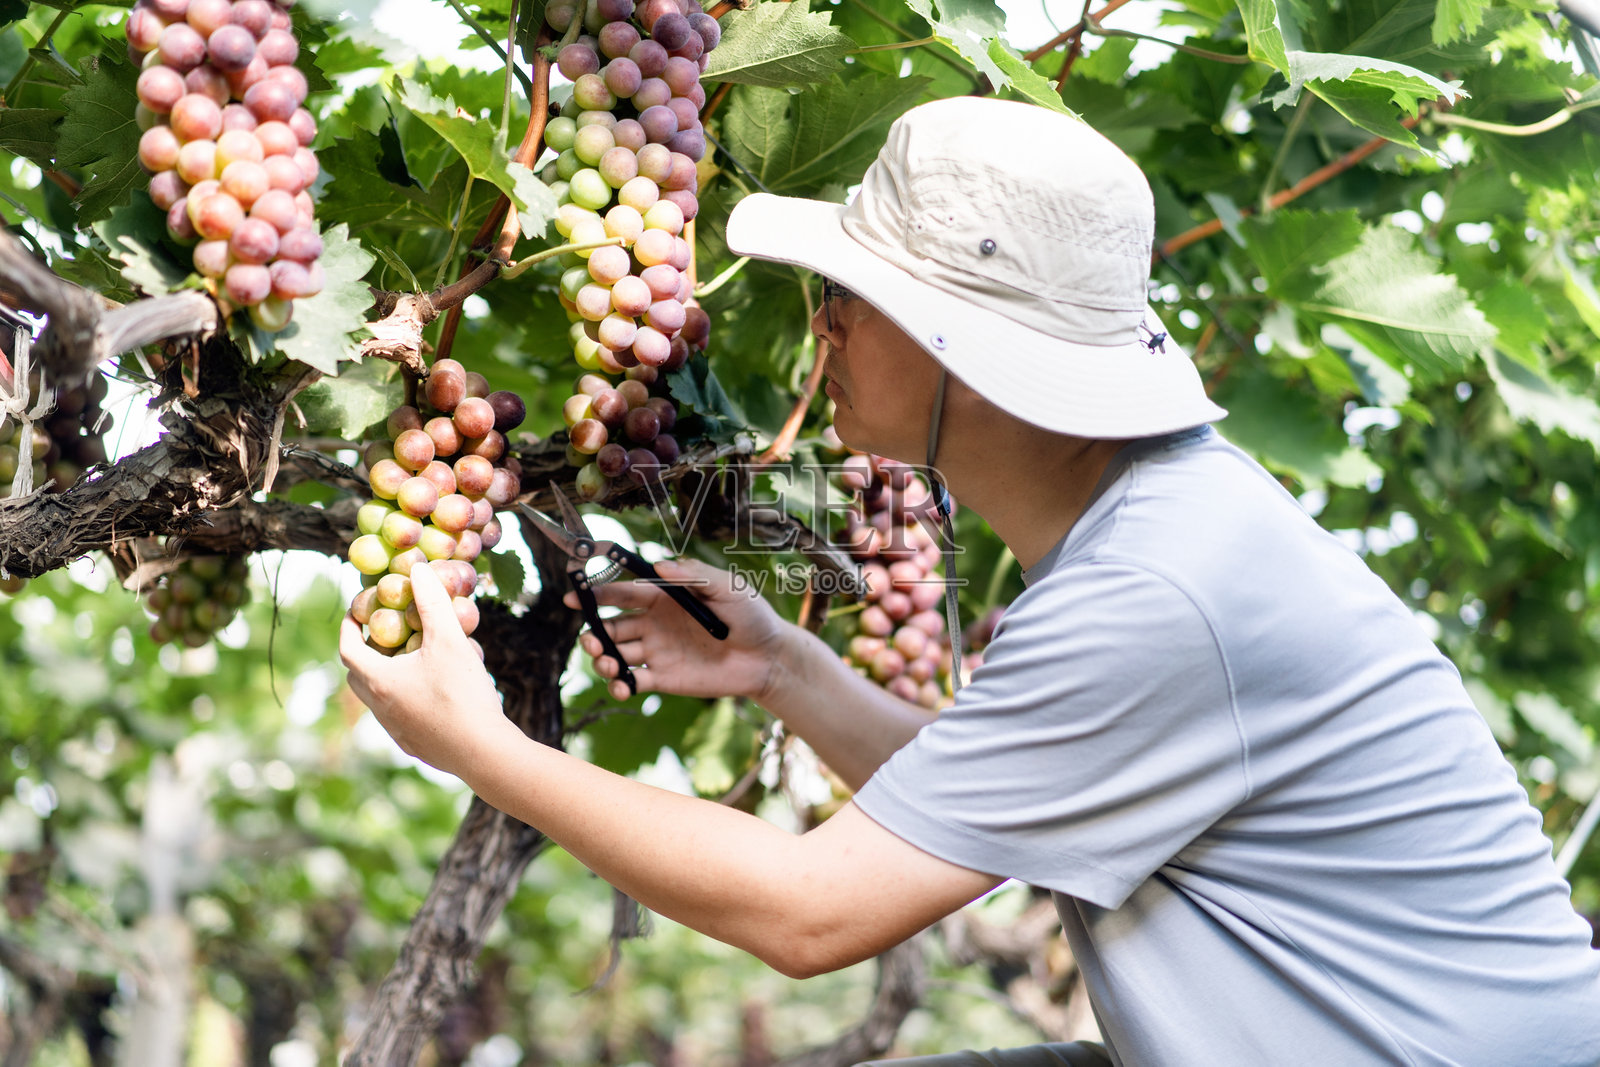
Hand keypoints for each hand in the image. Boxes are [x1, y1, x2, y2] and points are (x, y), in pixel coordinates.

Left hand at [339, 563, 516, 778]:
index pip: (347, 650)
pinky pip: (401, 716)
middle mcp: (380, 708)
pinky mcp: (416, 745)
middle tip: (380, 635)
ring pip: (379, 698)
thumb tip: (418, 570)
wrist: (484, 753)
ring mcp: (397, 731)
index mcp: (379, 681)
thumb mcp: (448, 641)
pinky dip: (406, 697)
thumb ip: (432, 603)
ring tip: (410, 660)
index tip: (355, 613)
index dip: (348, 628)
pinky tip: (432, 692)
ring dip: (386, 676)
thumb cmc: (461, 694)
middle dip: (364, 653)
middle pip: (358, 677)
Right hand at [569, 557, 794, 702]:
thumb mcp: (728, 586)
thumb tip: (659, 563)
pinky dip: (619, 685)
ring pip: (615, 655)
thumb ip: (694, 575)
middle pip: (611, 626)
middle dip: (594, 633)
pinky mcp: (664, 679)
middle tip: (593, 641)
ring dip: (602, 660)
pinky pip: (632, 682)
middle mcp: (654, 624)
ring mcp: (657, 652)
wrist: (768, 656)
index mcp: (663, 598)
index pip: (623, 594)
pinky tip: (622, 686)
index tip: (575, 596)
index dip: (597, 593)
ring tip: (609, 664)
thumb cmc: (751, 615)